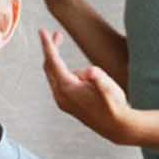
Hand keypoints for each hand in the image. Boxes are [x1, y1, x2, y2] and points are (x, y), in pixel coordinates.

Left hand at [40, 30, 137, 144]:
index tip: (42, 30)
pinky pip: (61, 83)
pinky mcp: (67, 104)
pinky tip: (86, 83)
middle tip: (58, 34)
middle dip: (52, 50)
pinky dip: (67, 75)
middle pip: (49, 67)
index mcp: (67, 88)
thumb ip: (99, 78)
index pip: (53, 61)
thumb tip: (92, 72)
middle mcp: (60, 95)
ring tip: (94, 78)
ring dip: (67, 67)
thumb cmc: (114, 106)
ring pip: (56, 75)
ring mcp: (62, 101)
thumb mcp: (110, 88)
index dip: (48, 44)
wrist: (117, 127)